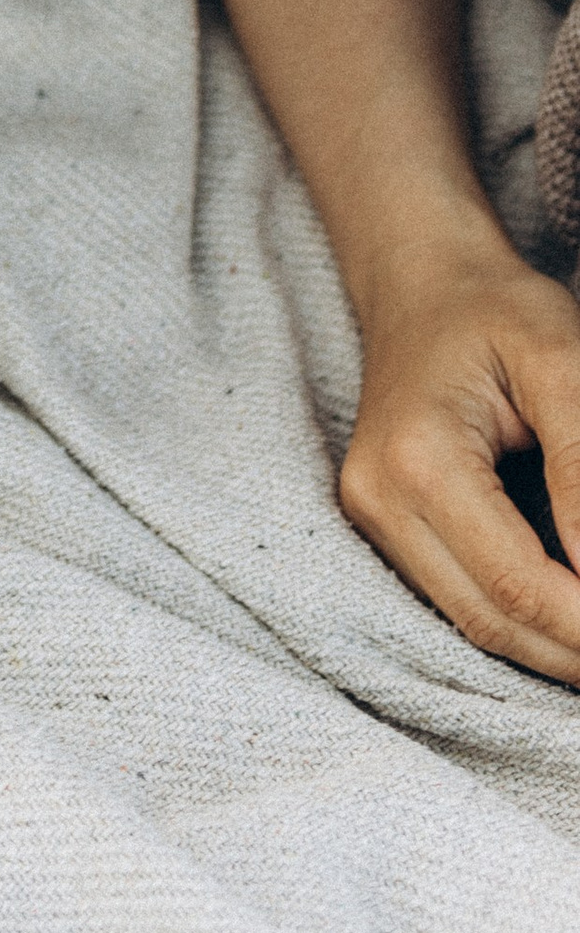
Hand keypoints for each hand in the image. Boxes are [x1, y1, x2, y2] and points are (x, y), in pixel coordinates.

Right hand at [341, 232, 579, 678]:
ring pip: (475, 624)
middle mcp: (379, 499)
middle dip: (577, 650)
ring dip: (554, 648)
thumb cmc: (496, 310)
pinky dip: (525, 621)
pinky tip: (572, 616)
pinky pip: (461, 601)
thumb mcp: (561, 361)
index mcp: (417, 458)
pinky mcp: (386, 525)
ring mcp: (374, 517)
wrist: (421, 282)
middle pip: (492, 621)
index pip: (516, 582)